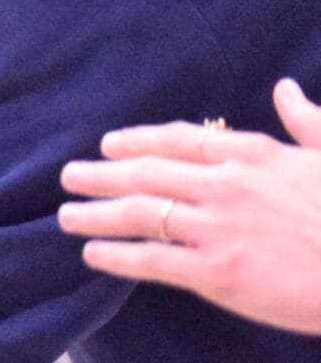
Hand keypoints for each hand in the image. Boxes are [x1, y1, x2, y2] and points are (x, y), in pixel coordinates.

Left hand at [59, 79, 320, 334]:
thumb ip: (306, 121)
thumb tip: (285, 88)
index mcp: (255, 154)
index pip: (179, 139)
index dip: (137, 141)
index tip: (108, 144)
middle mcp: (227, 185)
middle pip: (146, 173)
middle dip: (101, 174)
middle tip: (68, 177)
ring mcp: (219, 228)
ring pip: (139, 213)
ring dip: (95, 212)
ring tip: (65, 215)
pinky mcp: (218, 273)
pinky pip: (153, 260)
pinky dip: (116, 256)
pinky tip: (92, 254)